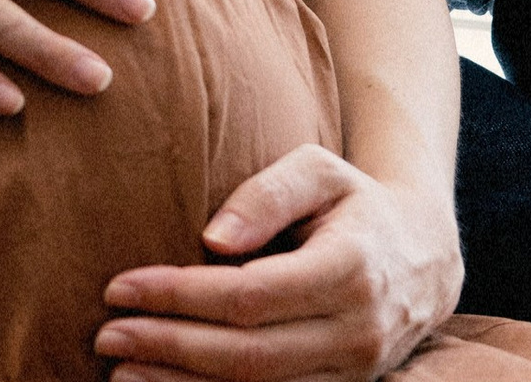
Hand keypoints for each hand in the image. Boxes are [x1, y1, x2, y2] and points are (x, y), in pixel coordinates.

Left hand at [95, 146, 463, 380]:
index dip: (178, 296)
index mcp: (348, 270)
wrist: (425, 255)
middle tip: (106, 334)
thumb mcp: (320, 170)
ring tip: (121, 371)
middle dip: (169, 346)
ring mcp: (354, 374)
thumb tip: (212, 238)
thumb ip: (267, 193)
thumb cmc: (356, 201)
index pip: (247, 296)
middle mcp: (354, 332)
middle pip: (247, 355)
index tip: (119, 287)